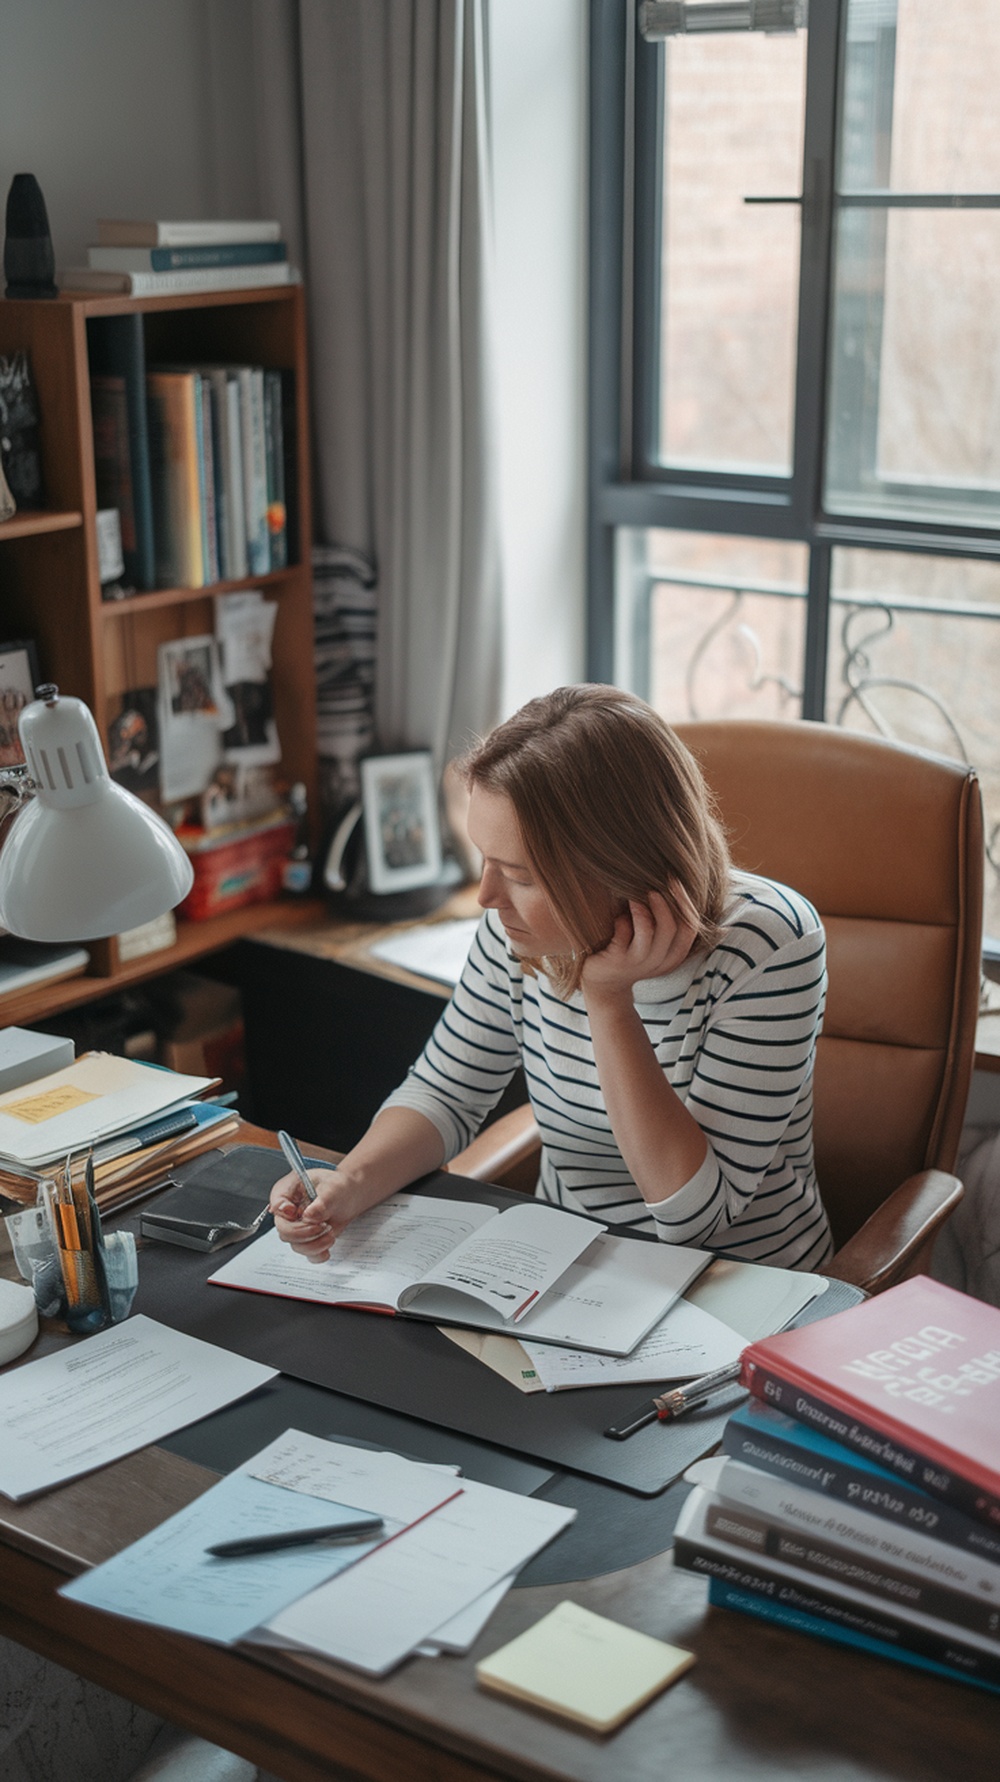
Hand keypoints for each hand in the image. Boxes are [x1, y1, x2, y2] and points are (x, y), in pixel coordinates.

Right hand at [268, 1167, 360, 1262]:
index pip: (277, 1205)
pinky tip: (328, 1245)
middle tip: (322, 1226)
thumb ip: (320, 1203)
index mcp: (287, 1192)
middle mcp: (289, 1212)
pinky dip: (318, 1253)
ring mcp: (297, 1227)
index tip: (299, 1213)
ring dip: (315, 1244)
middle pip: (284, 1231)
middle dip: (304, 1233)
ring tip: (330, 1233)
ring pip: (296, 1245)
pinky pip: (307, 1253)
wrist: (349, 1196)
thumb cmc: (337, 1187)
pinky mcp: (307, 1239)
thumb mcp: (331, 1189)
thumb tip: (309, 1216)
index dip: (285, 1213)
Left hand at [580, 886, 698, 1005]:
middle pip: (672, 928)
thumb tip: (667, 883)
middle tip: (653, 884)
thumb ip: (663, 920)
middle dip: (663, 902)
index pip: (690, 928)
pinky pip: (623, 934)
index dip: (685, 903)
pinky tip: (617, 919)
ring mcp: (638, 962)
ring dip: (642, 909)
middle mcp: (659, 961)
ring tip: (633, 896)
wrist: (602, 983)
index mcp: (673, 955)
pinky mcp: (618, 961)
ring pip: (648, 931)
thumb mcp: (652, 940)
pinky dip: (621, 921)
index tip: (675, 880)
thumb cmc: (628, 952)